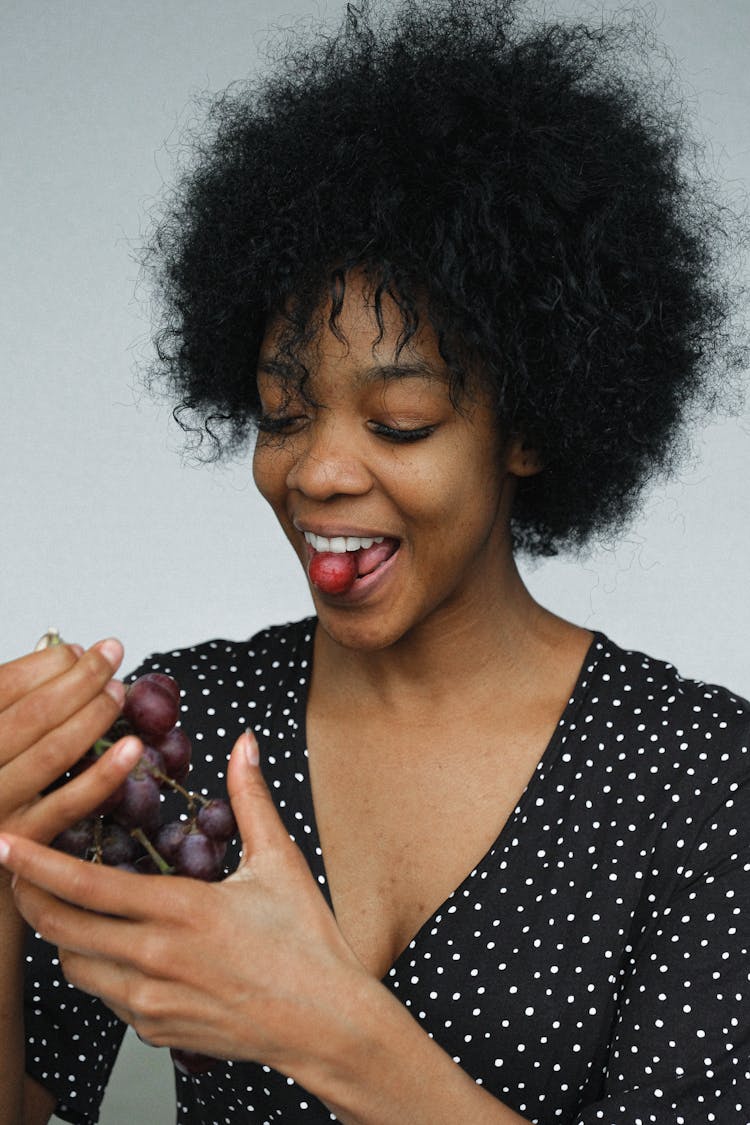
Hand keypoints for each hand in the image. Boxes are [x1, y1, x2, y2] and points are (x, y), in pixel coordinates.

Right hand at [0, 639, 141, 852]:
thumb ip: (18, 702)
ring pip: (54, 751)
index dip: (48, 663)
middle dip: (82, 678)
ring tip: (119, 692)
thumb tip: (69, 656)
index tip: (81, 651)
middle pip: (35, 713)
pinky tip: (133, 747)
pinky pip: (70, 802)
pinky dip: (105, 772)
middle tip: (113, 656)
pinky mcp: (24, 843)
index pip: (5, 686)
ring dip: (95, 715)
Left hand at [0, 731, 368, 1077]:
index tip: (6, 843)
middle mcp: (155, 960)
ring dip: (64, 935)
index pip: (87, 885)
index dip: (36, 863)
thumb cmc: (307, 941)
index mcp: (182, 911)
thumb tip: (243, 743)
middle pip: (62, 929)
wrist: (325, 1024)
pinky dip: (99, 968)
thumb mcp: (280, 861)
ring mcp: (151, 1003)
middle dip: (30, 897)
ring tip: (67, 905)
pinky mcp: (155, 1030)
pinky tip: (118, 947)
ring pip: (75, 967)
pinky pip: (105, 996)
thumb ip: (250, 798)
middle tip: (15, 872)